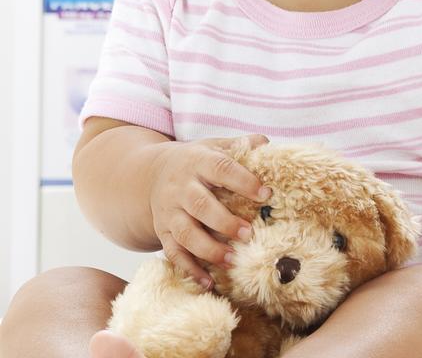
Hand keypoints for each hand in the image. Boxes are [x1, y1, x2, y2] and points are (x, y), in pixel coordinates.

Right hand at [148, 134, 270, 285]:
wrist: (149, 175)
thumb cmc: (195, 161)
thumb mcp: (214, 146)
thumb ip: (241, 145)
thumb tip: (267, 144)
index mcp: (198, 162)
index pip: (221, 169)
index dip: (243, 181)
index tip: (265, 193)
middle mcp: (181, 188)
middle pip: (200, 205)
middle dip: (224, 222)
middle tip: (249, 233)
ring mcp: (169, 212)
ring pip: (185, 234)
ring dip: (208, 249)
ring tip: (231, 260)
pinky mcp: (163, 232)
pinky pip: (173, 253)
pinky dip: (190, 269)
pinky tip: (208, 282)